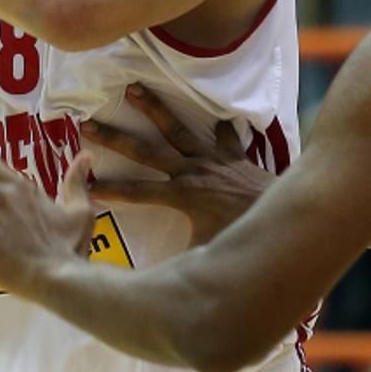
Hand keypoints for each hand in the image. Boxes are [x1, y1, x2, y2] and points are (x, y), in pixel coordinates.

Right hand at [83, 84, 274, 244]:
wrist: (284, 212)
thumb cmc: (243, 234)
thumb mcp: (209, 253)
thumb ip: (185, 263)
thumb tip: (165, 284)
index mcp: (181, 196)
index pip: (136, 193)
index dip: (110, 190)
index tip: (86, 184)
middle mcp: (191, 171)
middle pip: (146, 151)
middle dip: (116, 138)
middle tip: (89, 122)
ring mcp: (213, 159)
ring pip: (178, 129)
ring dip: (155, 108)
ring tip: (135, 88)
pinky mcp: (234, 155)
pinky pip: (225, 135)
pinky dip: (221, 126)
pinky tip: (217, 115)